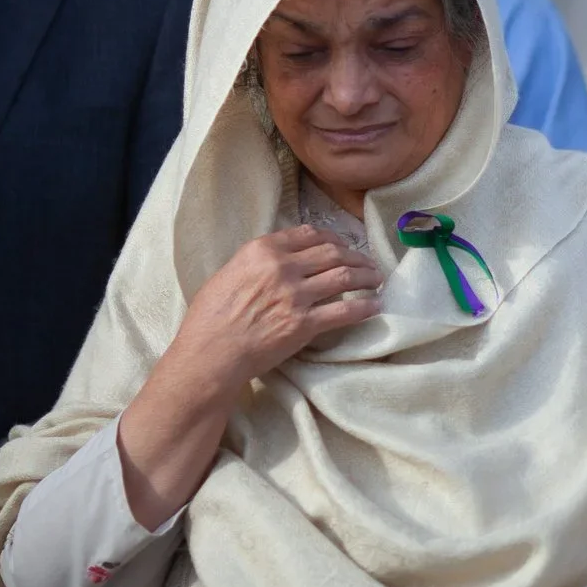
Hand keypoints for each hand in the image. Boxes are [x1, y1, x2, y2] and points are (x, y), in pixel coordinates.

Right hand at [169, 227, 382, 395]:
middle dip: (356, 255)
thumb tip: (278, 259)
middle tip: (368, 262)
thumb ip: (257, 263)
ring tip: (376, 279)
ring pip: (344, 276)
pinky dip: (365, 307)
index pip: (309, 234)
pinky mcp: (305, 324)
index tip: (343, 244)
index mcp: (262, 250)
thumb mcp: (229, 273)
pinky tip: (376, 306)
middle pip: (332, 253)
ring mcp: (296, 296)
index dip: (332, 237)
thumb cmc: (210, 317)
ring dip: (366, 276)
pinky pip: (345, 311)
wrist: (211, 353)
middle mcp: (282, 267)